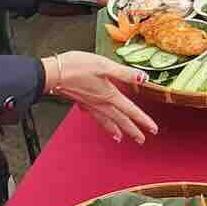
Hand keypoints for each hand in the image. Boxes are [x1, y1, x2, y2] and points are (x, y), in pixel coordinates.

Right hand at [43, 51, 159, 143]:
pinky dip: (100, 121)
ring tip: (121, 138)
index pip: (131, 111)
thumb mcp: (105, 65)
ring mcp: (90, 105)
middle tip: (141, 140)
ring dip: (115, 130)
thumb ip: (125, 73)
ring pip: (106, 121)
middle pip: (120, 120)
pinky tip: (100, 121)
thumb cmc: (77, 67)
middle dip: (132, 130)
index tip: (153, 129)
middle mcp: (101, 104)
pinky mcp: (81, 102)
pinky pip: (94, 116)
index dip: (143, 120)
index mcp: (110, 95)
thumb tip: (144, 78)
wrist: (53, 74)